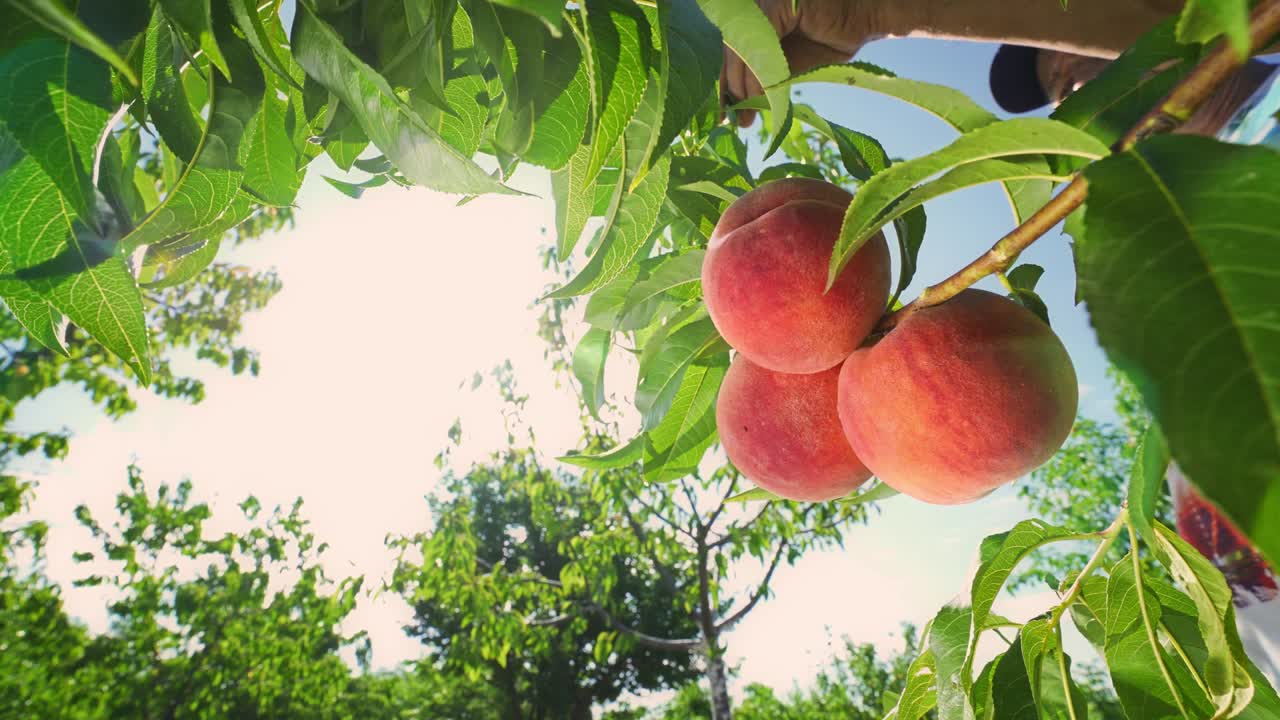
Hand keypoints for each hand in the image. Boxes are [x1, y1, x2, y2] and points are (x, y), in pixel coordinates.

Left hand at [722, 0, 877, 126]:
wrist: (865, 20)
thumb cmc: (831, 39)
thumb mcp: (788, 67)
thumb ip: (763, 81)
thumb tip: (742, 110)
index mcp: (753, 19)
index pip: (729, 52)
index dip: (723, 83)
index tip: (723, 116)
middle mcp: (753, 6)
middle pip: (729, 50)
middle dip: (728, 87)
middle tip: (731, 120)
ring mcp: (763, 2)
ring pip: (740, 47)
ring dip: (742, 82)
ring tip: (749, 109)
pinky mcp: (776, 4)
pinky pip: (758, 41)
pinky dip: (756, 69)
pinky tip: (760, 92)